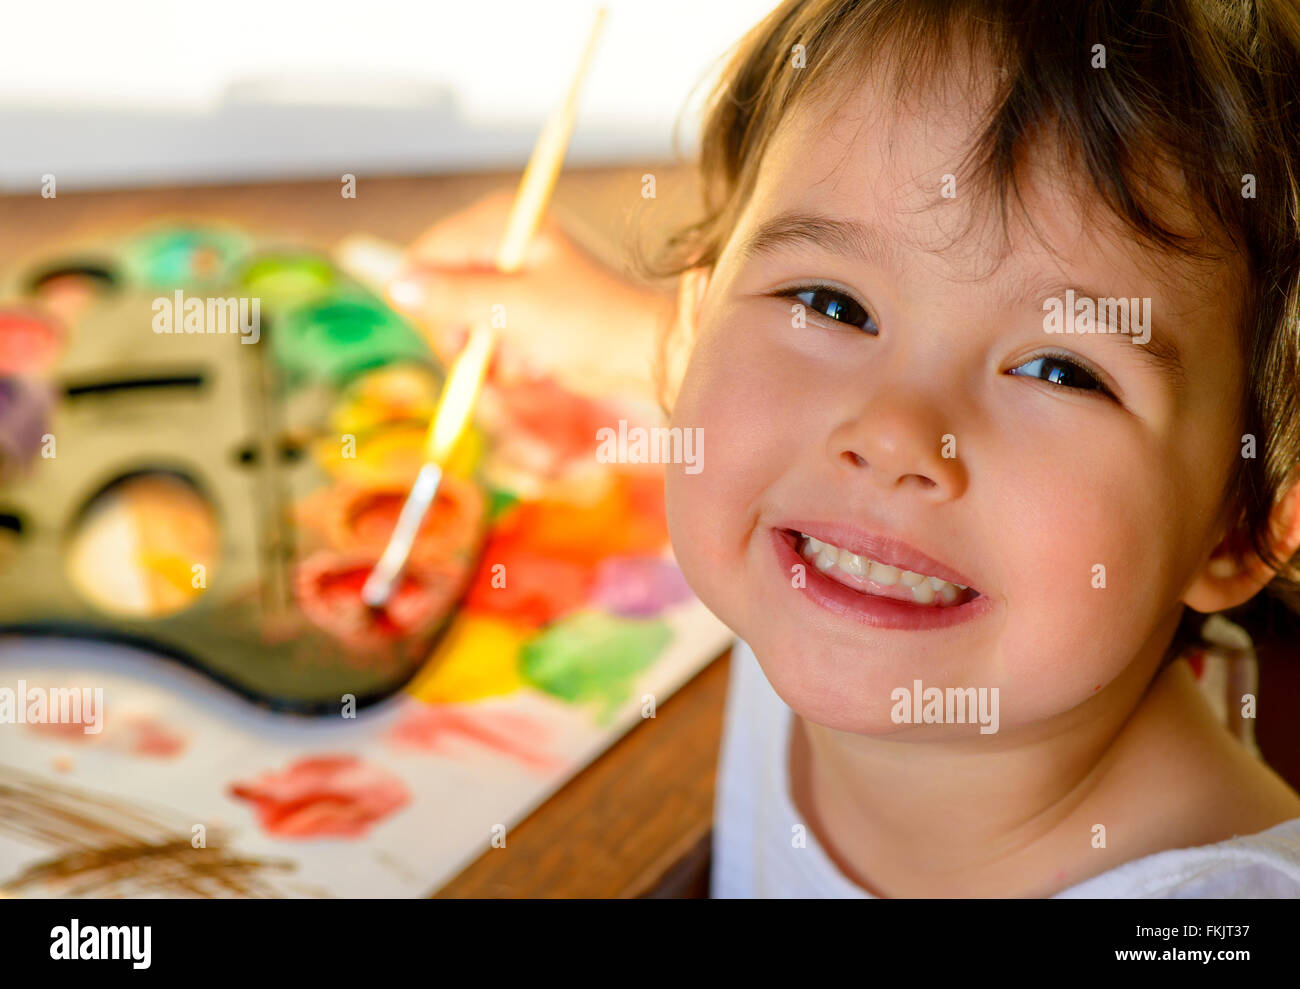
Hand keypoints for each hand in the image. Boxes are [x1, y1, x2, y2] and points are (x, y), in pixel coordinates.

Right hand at [387, 190, 672, 402]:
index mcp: (503, 222)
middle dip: (465, 334)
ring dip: (490, 355)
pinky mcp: (527, 314)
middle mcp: (506, 242)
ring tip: (527, 361)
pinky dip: (508, 362)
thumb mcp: (513, 311)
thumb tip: (396, 288)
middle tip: (493, 354)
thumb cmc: (589, 325)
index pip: (427, 255)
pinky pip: (491, 341)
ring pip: (465, 325)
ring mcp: (516, 280)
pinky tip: (536, 367)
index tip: (455, 335)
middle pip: (442, 292)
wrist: (648, 358)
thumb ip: (452, 297)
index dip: (430, 302)